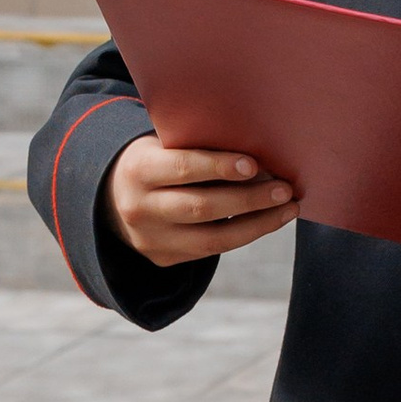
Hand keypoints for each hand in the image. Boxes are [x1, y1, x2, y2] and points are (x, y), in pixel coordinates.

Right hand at [101, 136, 299, 266]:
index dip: (218, 167)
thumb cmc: (157, 158)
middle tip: (285, 189)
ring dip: (256, 224)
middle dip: (249, 199)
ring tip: (287, 208)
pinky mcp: (163, 258)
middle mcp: (140, 208)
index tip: (253, 165)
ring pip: (210, 239)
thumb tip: (257, 154)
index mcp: (139, 169)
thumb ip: (197, 145)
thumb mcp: (163, 143)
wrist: (113, 196)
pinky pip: (210, 250)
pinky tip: (268, 221)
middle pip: (201, 207)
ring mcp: (150, 239)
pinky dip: (243, 235)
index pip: (182, 168)